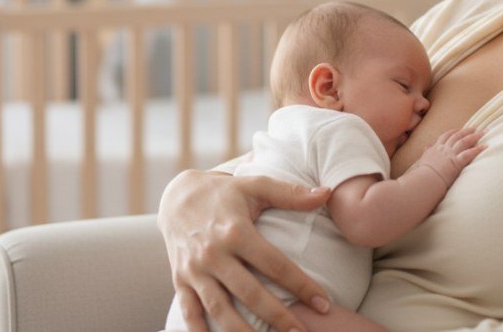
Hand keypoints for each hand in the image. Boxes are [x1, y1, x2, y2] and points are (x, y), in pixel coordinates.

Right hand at [157, 169, 332, 331]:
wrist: (176, 195)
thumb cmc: (223, 192)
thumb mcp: (255, 185)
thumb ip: (290, 193)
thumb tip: (327, 193)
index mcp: (235, 230)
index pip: (275, 264)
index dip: (301, 285)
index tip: (324, 304)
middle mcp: (213, 253)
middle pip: (249, 292)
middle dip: (278, 317)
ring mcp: (195, 270)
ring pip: (219, 309)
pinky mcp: (180, 280)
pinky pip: (189, 312)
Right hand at [416, 127, 486, 188]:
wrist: (426, 179)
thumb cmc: (424, 172)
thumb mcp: (424, 159)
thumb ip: (427, 151)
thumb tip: (426, 145)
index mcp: (436, 148)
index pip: (446, 136)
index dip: (453, 132)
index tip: (459, 129)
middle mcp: (444, 149)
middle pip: (457, 136)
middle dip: (467, 131)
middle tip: (475, 127)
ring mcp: (450, 154)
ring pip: (464, 141)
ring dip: (475, 136)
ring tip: (484, 132)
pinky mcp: (456, 162)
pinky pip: (469, 154)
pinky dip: (477, 149)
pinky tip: (485, 146)